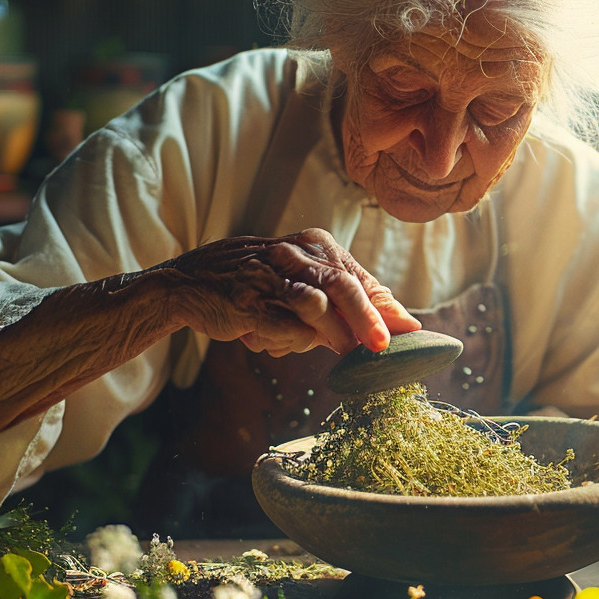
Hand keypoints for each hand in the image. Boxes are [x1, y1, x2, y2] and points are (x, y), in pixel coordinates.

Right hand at [165, 228, 419, 356]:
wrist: (188, 283)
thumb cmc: (256, 285)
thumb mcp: (303, 282)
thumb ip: (347, 299)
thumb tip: (400, 322)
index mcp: (313, 245)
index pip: (357, 276)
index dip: (384, 306)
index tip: (410, 330)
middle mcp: (292, 255)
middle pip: (341, 285)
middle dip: (367, 318)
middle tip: (382, 347)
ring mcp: (267, 276)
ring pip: (314, 306)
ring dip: (330, 335)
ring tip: (339, 352)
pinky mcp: (246, 301)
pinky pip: (282, 326)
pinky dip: (291, 341)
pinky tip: (278, 342)